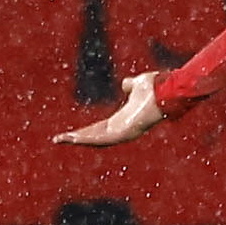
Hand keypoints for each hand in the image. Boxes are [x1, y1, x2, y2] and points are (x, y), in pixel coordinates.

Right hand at [54, 71, 192, 146]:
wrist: (167, 89)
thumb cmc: (157, 88)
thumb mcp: (137, 85)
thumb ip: (129, 86)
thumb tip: (126, 84)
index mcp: (124, 119)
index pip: (100, 128)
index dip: (85, 131)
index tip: (71, 133)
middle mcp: (124, 128)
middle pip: (95, 137)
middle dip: (76, 138)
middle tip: (58, 140)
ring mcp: (126, 132)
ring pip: (97, 140)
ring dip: (78, 140)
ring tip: (60, 140)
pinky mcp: (126, 132)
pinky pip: (104, 138)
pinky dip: (88, 139)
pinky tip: (74, 138)